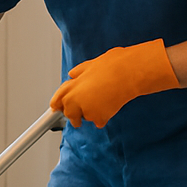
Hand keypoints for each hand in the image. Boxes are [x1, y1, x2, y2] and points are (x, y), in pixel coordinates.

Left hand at [49, 39, 178, 127]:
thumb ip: (79, 73)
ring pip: (85, 117)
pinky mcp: (99, 118)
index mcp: (71, 86)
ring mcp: (87, 110)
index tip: (56, 108)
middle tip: (88, 105)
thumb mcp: (91, 65)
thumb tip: (72, 75)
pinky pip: (98, 121)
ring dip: (91, 112)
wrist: (130, 72)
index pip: (57, 100)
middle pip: (69, 113)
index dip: (58, 104)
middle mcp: (75, 100)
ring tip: (105, 98)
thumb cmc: (114, 65)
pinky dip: (103, 116)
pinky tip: (111, 103)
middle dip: (75, 112)